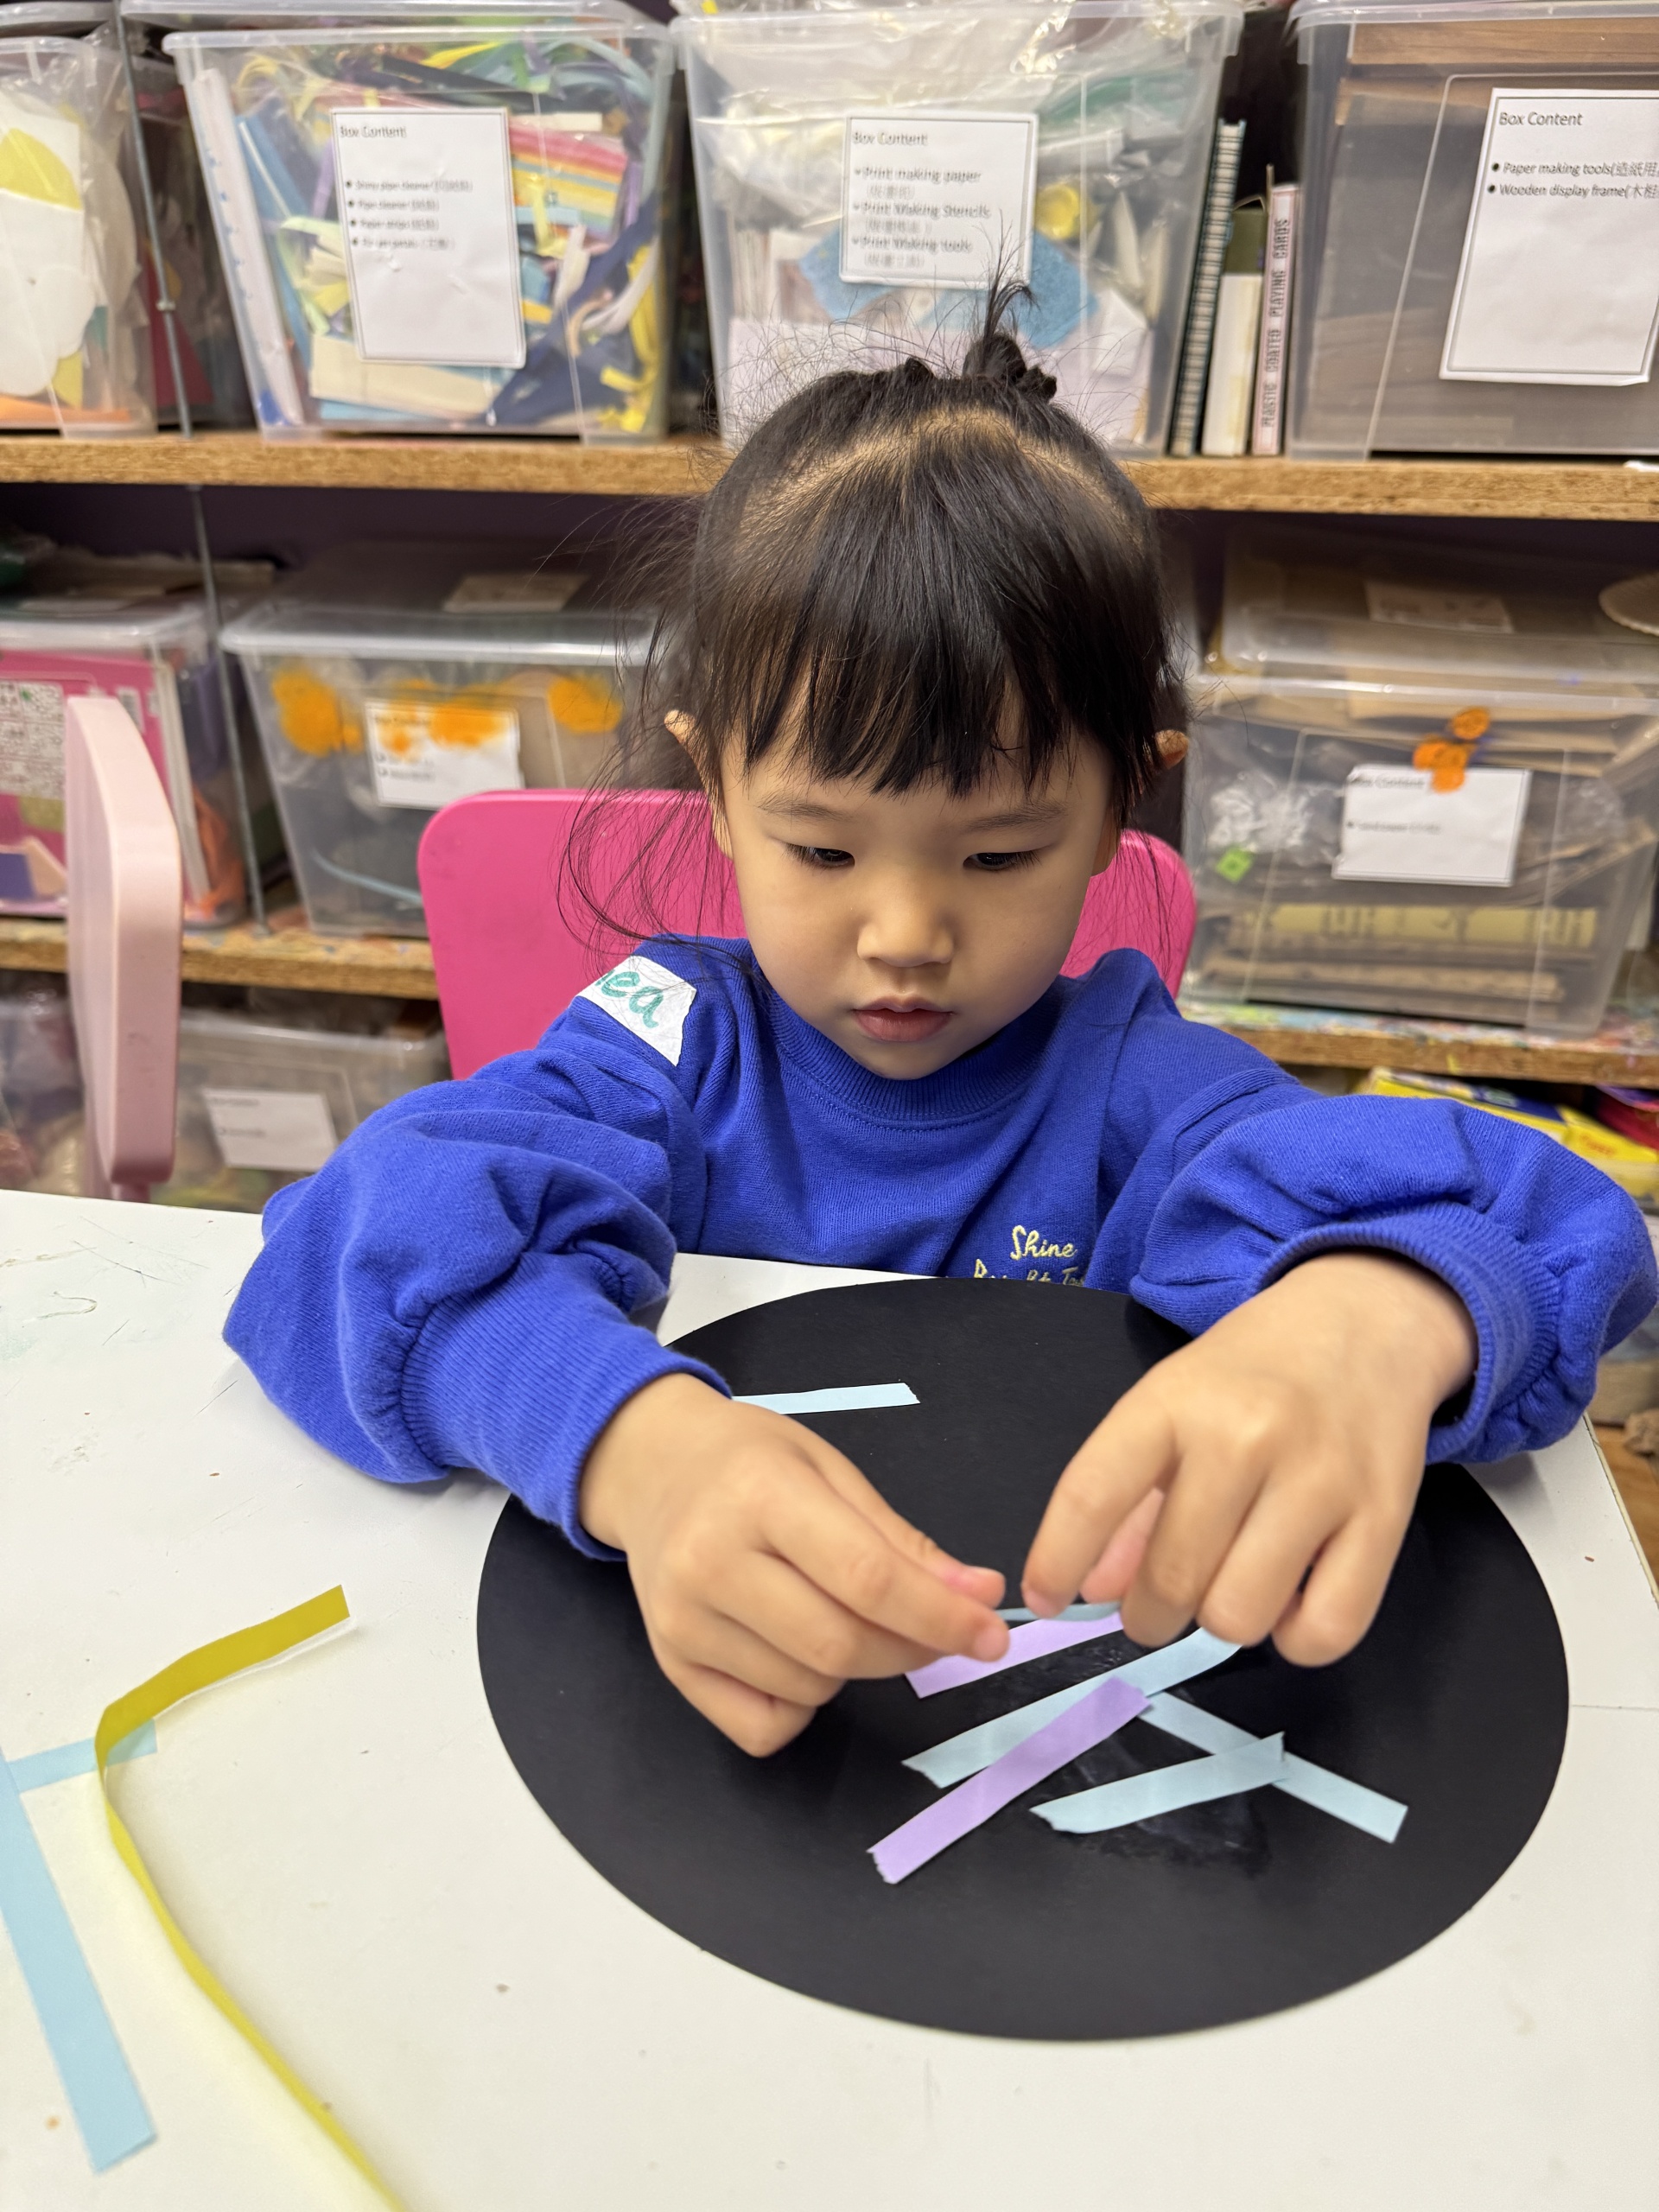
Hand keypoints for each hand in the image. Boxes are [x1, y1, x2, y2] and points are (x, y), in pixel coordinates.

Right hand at [580, 1374, 1007, 1754]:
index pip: (865, 1578)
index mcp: (759, 1494)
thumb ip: (901, 1540)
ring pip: (808, 1689)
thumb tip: (977, 1597)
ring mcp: (683, 1621)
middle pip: (839, 1644)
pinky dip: (799, 1706)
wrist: (649, 1466)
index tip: (992, 1634)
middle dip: (911, 1649)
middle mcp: (710, 1561)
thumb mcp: (830, 1468)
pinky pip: (762, 1727)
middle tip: (937, 1630)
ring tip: (843, 1615)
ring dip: (855, 1669)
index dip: (940, 1616)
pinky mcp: (670, 1665)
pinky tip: (797, 1654)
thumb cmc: (749, 1460)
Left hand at [1021, 1254, 1476, 1664]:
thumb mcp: (1172, 1405)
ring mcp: (1321, 1481)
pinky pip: (1324, 1632)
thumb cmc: (1252, 1372)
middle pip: (1171, 1579)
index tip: (1046, 1600)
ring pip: (1239, 1617)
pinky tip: (1289, 1599)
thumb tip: (1092, 1592)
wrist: (1364, 1320)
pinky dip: (1295, 1639)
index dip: (1056, 1561)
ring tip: (1230, 1584)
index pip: (1092, 1495)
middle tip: (1158, 1602)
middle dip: (1148, 1614)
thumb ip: (1127, 1498)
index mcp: (1176, 1401)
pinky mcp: (1384, 1520)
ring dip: (1222, 1622)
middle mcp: (1246, 1438)